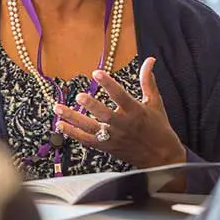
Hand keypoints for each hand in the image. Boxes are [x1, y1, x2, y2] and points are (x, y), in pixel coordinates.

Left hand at [54, 57, 184, 168]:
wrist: (161, 158)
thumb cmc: (159, 128)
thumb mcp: (155, 102)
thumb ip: (148, 81)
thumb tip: (149, 60)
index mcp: (136, 112)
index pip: (121, 96)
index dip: (109, 84)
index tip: (97, 73)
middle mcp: (123, 125)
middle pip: (105, 115)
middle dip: (92, 106)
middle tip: (80, 96)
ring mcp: (114, 138)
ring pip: (91, 128)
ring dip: (73, 119)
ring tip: (58, 108)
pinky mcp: (107, 147)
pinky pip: (87, 140)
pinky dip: (73, 133)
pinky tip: (60, 125)